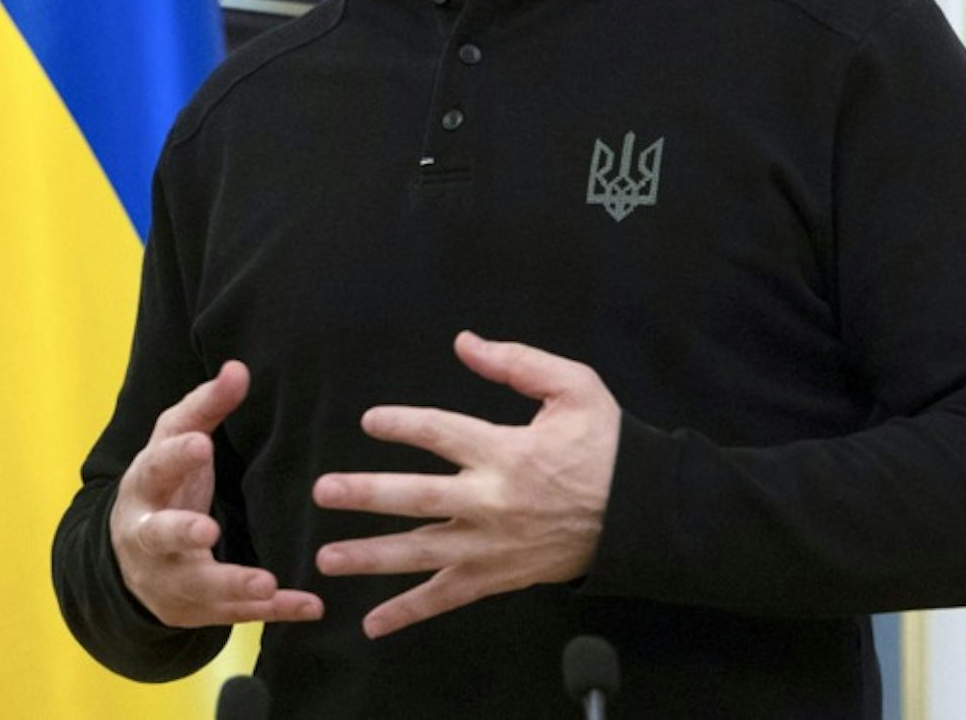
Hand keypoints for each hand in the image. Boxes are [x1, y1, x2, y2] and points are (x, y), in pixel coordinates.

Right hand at [111, 360, 324, 628]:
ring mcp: (170, 578)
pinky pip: (237, 614)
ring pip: (199, 585)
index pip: (156, 467)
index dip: (176, 457)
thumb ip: (206, 406)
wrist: (131, 557)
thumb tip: (238, 368)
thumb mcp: (174, 441)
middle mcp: (150, 537)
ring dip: (234, 585)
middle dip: (182, 535)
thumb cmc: (164, 485)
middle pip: (161, 537)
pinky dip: (274, 611)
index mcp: (145, 486)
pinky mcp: (197, 609)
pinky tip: (309, 606)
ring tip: (267, 583)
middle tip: (208, 530)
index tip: (201, 444)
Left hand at [312, 331, 620, 638]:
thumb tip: (464, 343)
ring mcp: (491, 545)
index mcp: (506, 452)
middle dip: (367, 495)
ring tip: (326, 559)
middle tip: (324, 491)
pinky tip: (372, 622)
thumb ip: (516, 363)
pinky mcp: (497, 576)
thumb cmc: (605, 444)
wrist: (641, 513)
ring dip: (372, 557)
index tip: (370, 421)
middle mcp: (492, 501)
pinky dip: (409, 611)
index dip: (403, 425)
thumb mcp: (573, 387)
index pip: (442, 433)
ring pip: (422, 552)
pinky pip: (447, 597)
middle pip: (419, 497)